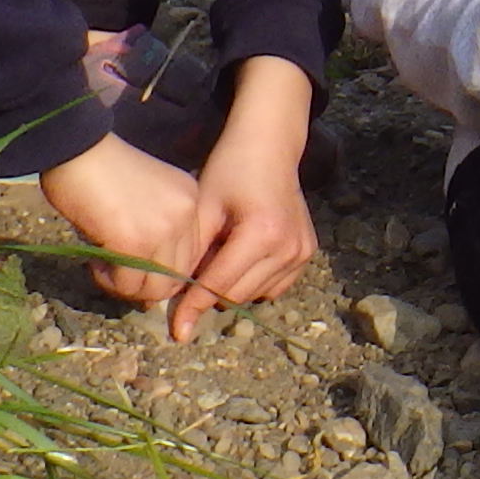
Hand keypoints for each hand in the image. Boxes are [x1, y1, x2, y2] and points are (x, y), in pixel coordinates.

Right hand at [36, 136, 218, 308]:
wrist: (75, 147)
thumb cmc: (100, 168)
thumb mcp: (146, 195)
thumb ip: (158, 230)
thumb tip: (151, 283)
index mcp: (191, 200)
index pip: (192, 256)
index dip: (163, 270)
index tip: (137, 266)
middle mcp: (185, 214)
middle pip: (178, 276)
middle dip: (146, 284)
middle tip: (117, 271)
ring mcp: (164, 229)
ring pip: (156, 289)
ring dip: (127, 287)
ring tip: (104, 267)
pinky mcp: (135, 243)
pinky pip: (128, 285)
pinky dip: (109, 282)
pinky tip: (95, 263)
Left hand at [167, 55, 318, 342]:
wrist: (269, 147)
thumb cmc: (229, 170)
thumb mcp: (203, 208)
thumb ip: (191, 254)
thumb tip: (172, 296)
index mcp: (262, 233)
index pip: (220, 284)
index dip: (193, 305)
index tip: (176, 330)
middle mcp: (289, 247)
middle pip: (237, 295)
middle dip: (210, 291)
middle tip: (191, 272)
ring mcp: (302, 252)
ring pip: (255, 294)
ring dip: (232, 285)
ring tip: (220, 253)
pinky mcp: (307, 253)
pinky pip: (273, 286)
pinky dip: (253, 281)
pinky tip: (242, 256)